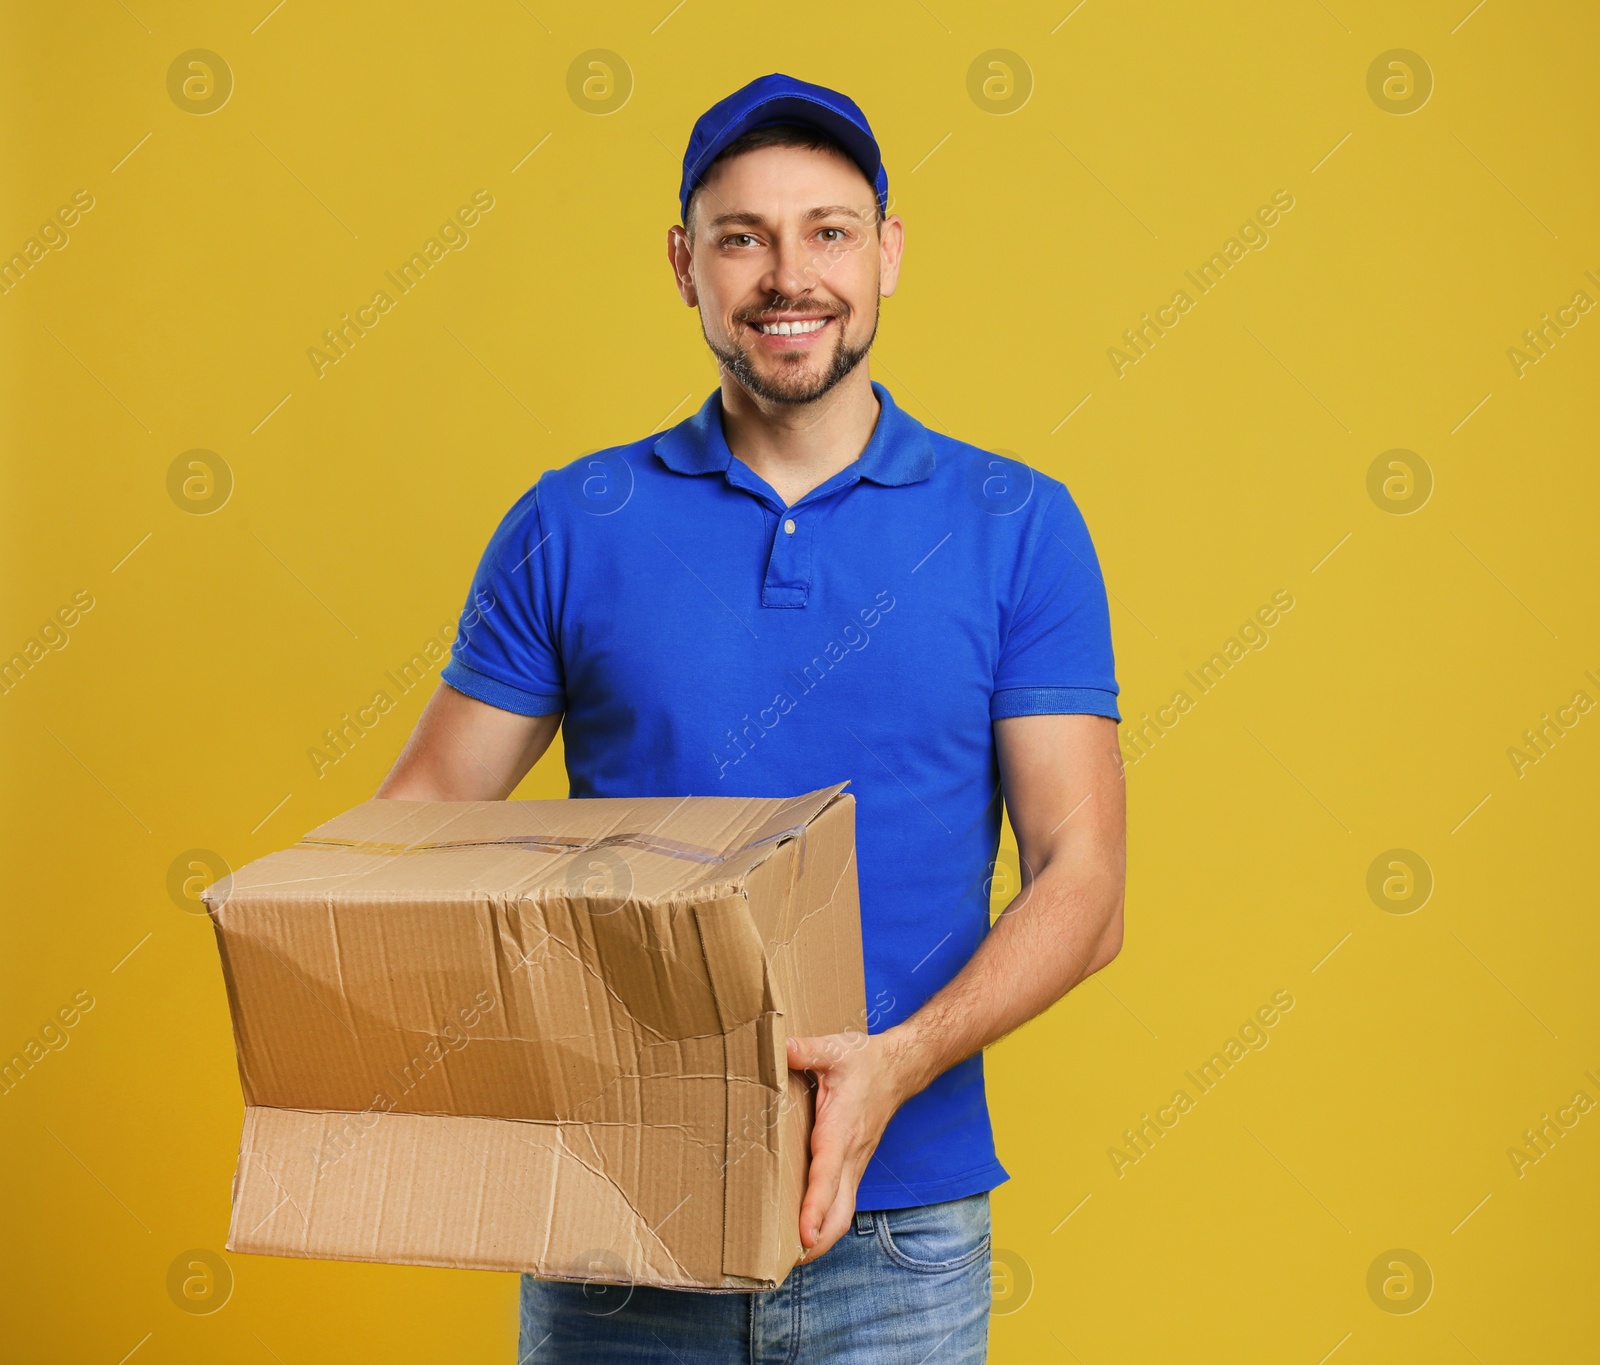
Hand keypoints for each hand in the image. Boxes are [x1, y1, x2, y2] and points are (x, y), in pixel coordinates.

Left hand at [785, 1028, 915, 1263]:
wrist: (901, 1067)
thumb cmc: (865, 1060)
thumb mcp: (834, 1048)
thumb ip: (804, 1050)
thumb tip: (777, 1047)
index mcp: (841, 1130)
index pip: (827, 1176)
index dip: (815, 1207)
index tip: (802, 1234)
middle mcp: (851, 1155)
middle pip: (839, 1212)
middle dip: (817, 1241)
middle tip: (786, 1262)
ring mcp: (856, 1164)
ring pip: (843, 1213)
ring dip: (821, 1237)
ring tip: (791, 1257)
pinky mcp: (855, 1165)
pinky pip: (843, 1203)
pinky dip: (827, 1222)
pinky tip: (807, 1230)